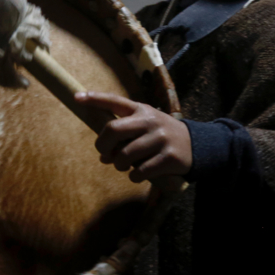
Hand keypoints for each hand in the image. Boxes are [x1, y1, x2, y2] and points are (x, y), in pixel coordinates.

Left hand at [75, 91, 191, 182]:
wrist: (197, 145)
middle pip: (114, 130)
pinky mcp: (168, 157)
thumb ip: (124, 134)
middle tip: (105, 155)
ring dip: (118, 165)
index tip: (77, 98)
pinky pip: (140, 171)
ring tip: (123, 166)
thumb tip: (103, 156)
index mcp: (142, 110)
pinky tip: (138, 174)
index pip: (115, 101)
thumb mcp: (146, 124)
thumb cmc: (162, 136)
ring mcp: (160, 139)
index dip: (95, 99)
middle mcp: (150, 121)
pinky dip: (134, 176)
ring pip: (125, 155)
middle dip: (103, 146)